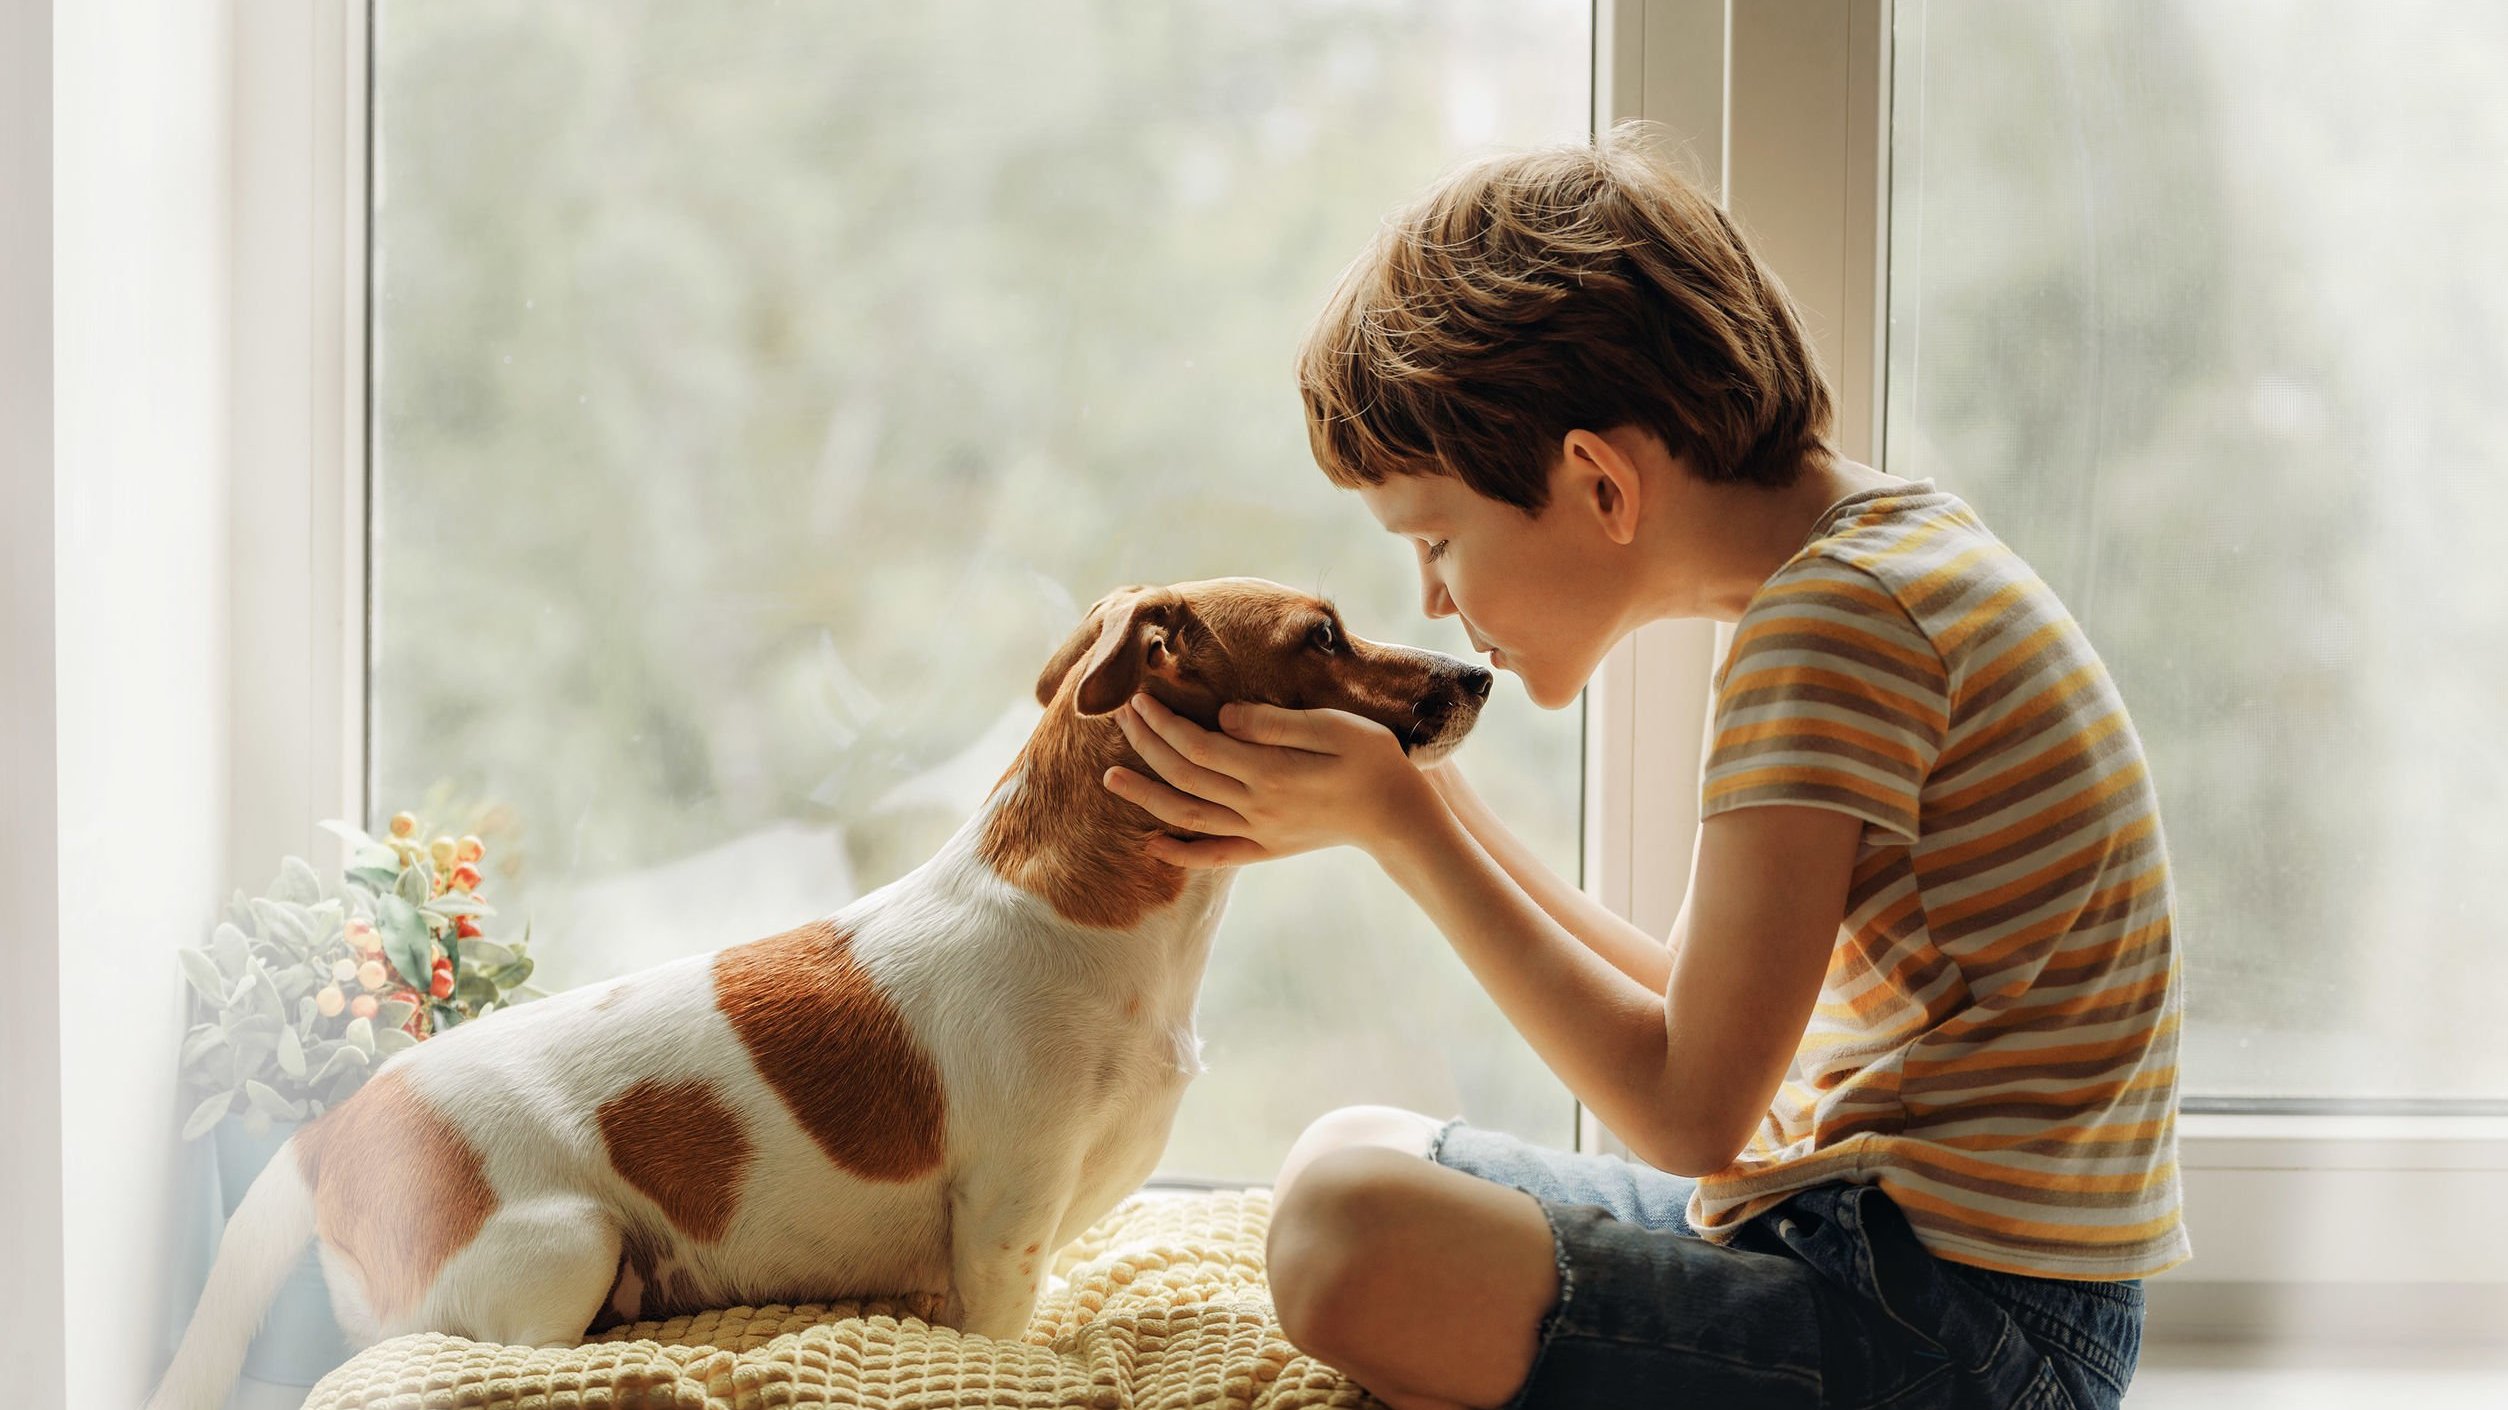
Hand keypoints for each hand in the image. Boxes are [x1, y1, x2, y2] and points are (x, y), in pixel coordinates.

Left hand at [1101, 692, 1439, 867]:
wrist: (1401, 817)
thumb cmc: (1374, 760)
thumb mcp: (1334, 727)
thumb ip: (1276, 724)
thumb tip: (1224, 715)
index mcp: (1268, 771)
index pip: (1198, 744)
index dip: (1162, 722)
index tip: (1139, 698)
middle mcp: (1255, 806)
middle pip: (1185, 775)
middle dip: (1146, 745)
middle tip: (1120, 716)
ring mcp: (1259, 832)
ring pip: (1188, 816)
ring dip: (1146, 796)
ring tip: (1109, 779)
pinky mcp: (1267, 848)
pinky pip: (1214, 855)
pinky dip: (1179, 852)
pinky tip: (1152, 844)